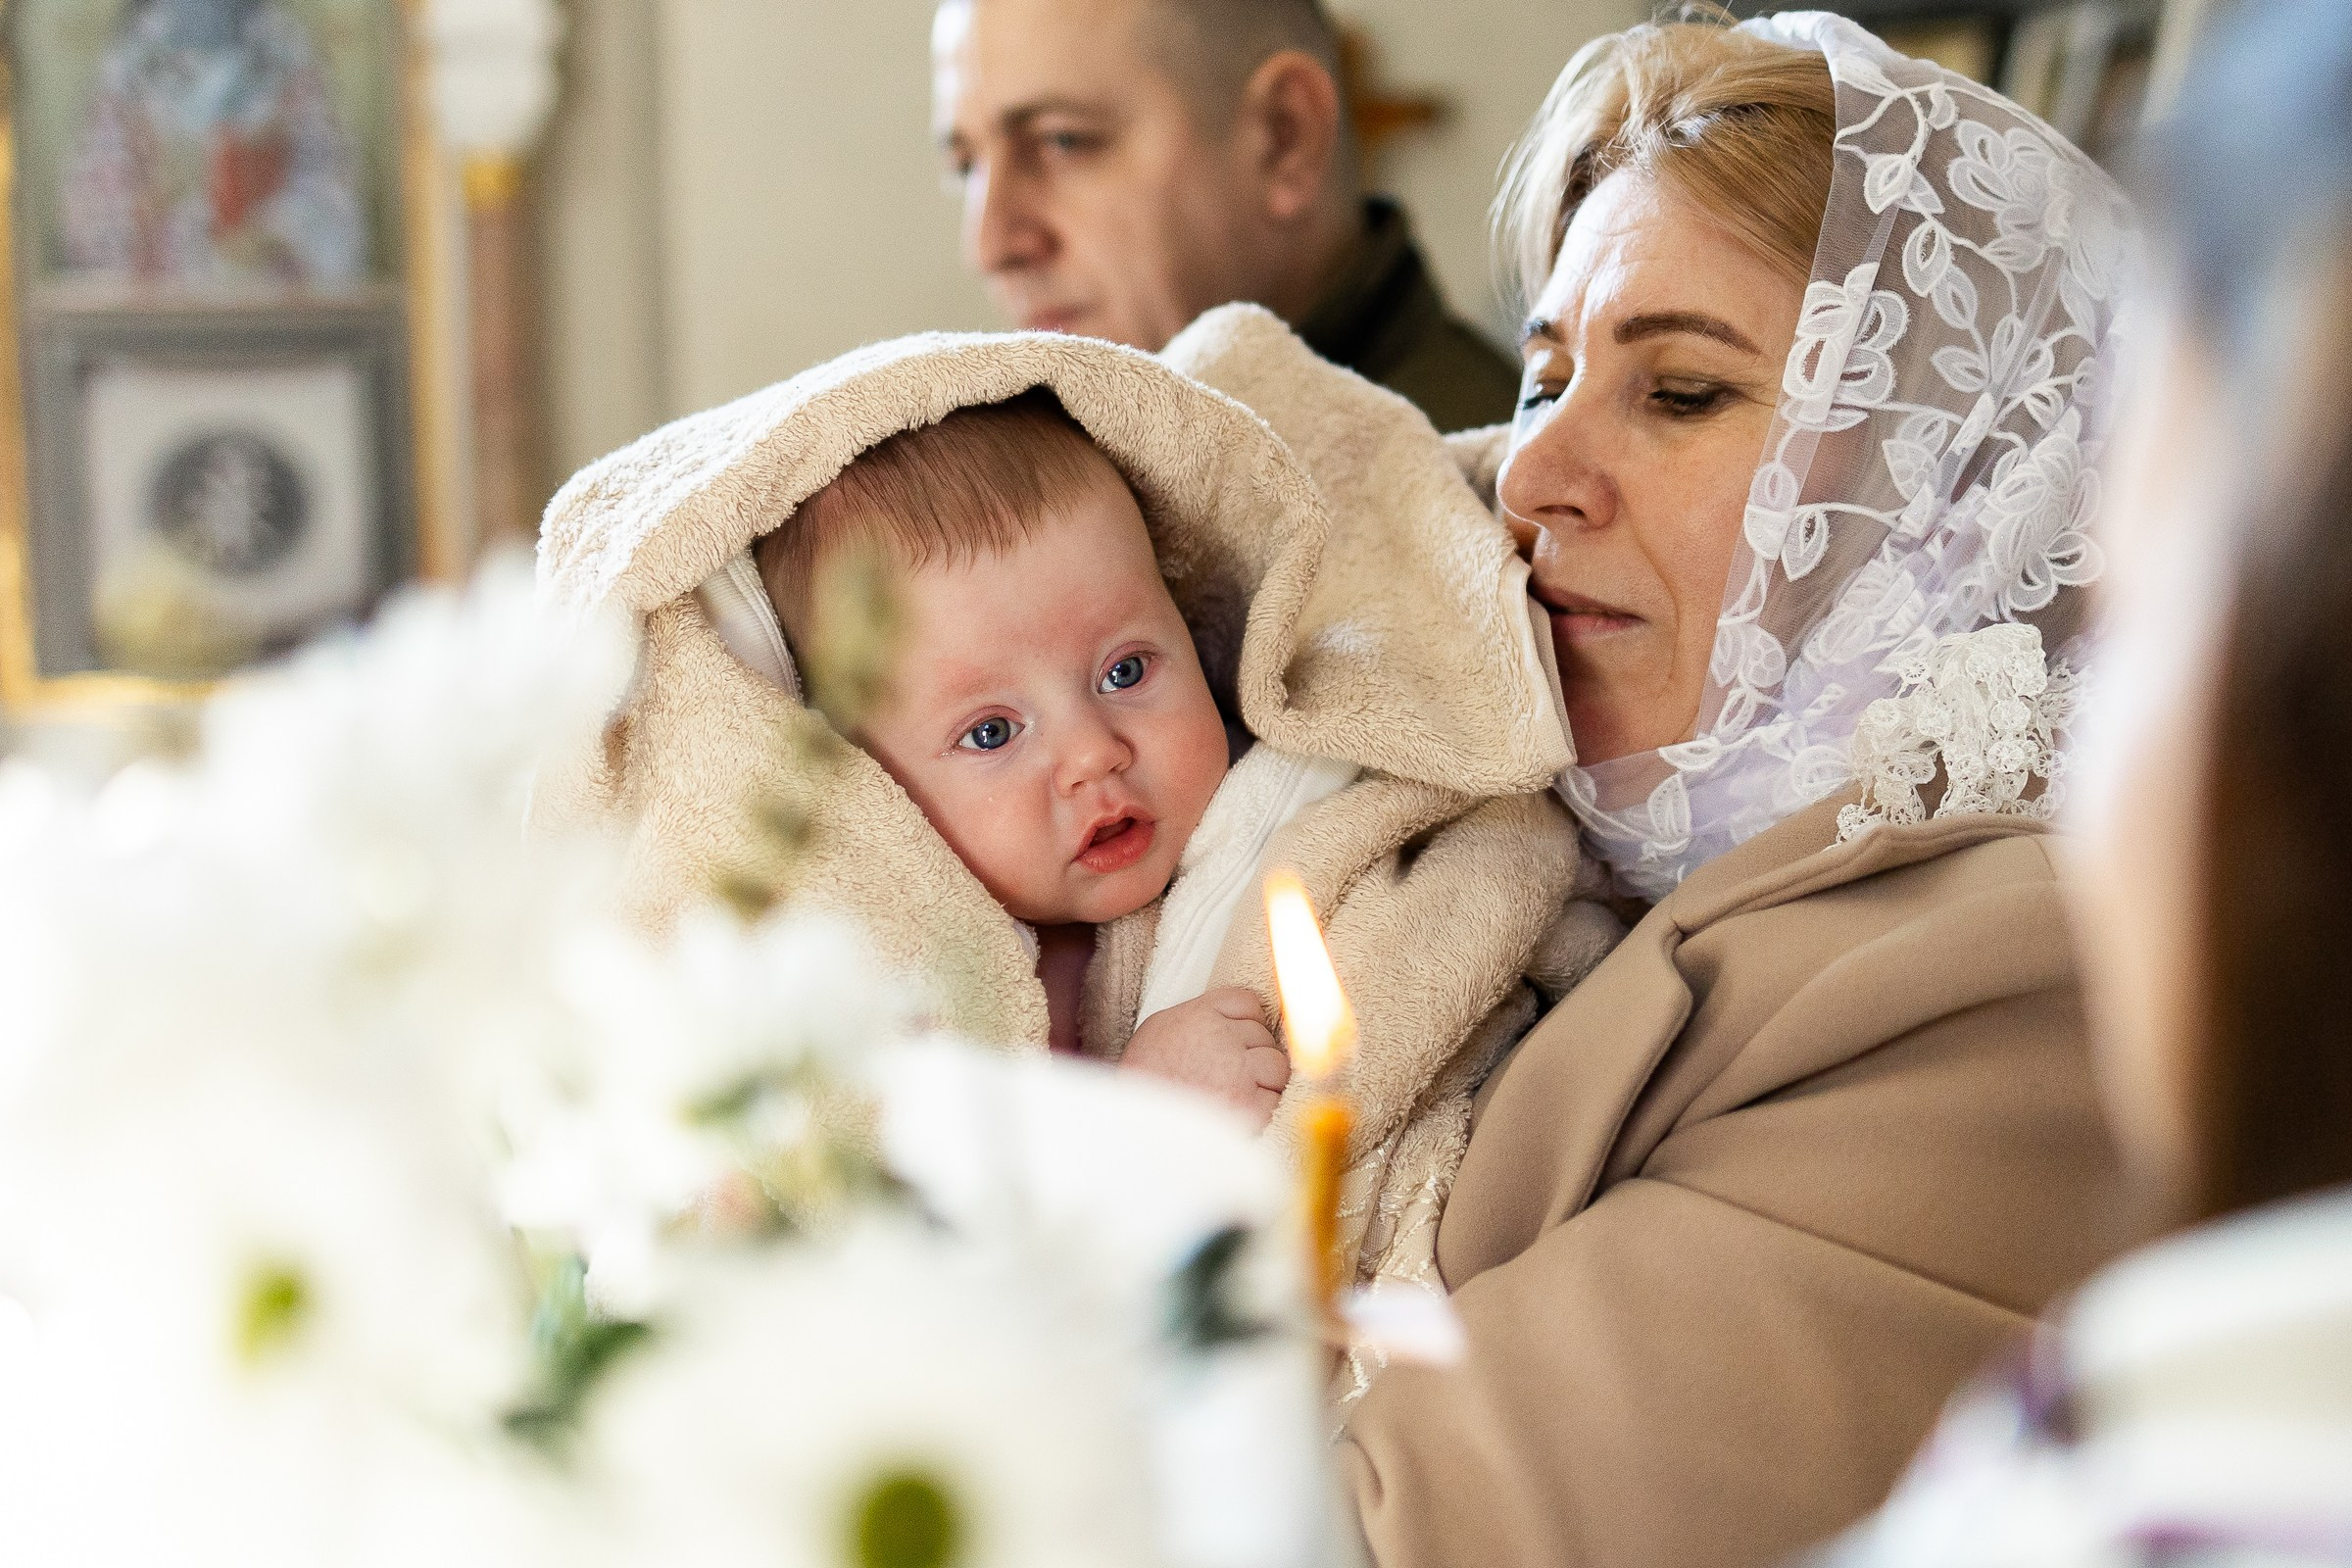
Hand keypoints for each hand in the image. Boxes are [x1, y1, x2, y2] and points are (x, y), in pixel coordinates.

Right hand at [1122, 988, 1288, 1126]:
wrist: (1135, 1131)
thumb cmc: (1144, 1083)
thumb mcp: (1160, 1031)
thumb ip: (1198, 1018)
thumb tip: (1232, 1018)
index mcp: (1198, 1015)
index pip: (1247, 1002)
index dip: (1247, 1022)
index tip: (1238, 1041)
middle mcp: (1222, 1037)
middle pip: (1264, 1036)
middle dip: (1253, 1056)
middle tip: (1228, 1077)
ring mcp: (1238, 1071)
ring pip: (1277, 1065)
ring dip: (1265, 1082)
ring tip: (1236, 1096)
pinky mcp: (1249, 1106)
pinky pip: (1274, 1099)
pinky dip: (1263, 1110)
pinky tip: (1237, 1115)